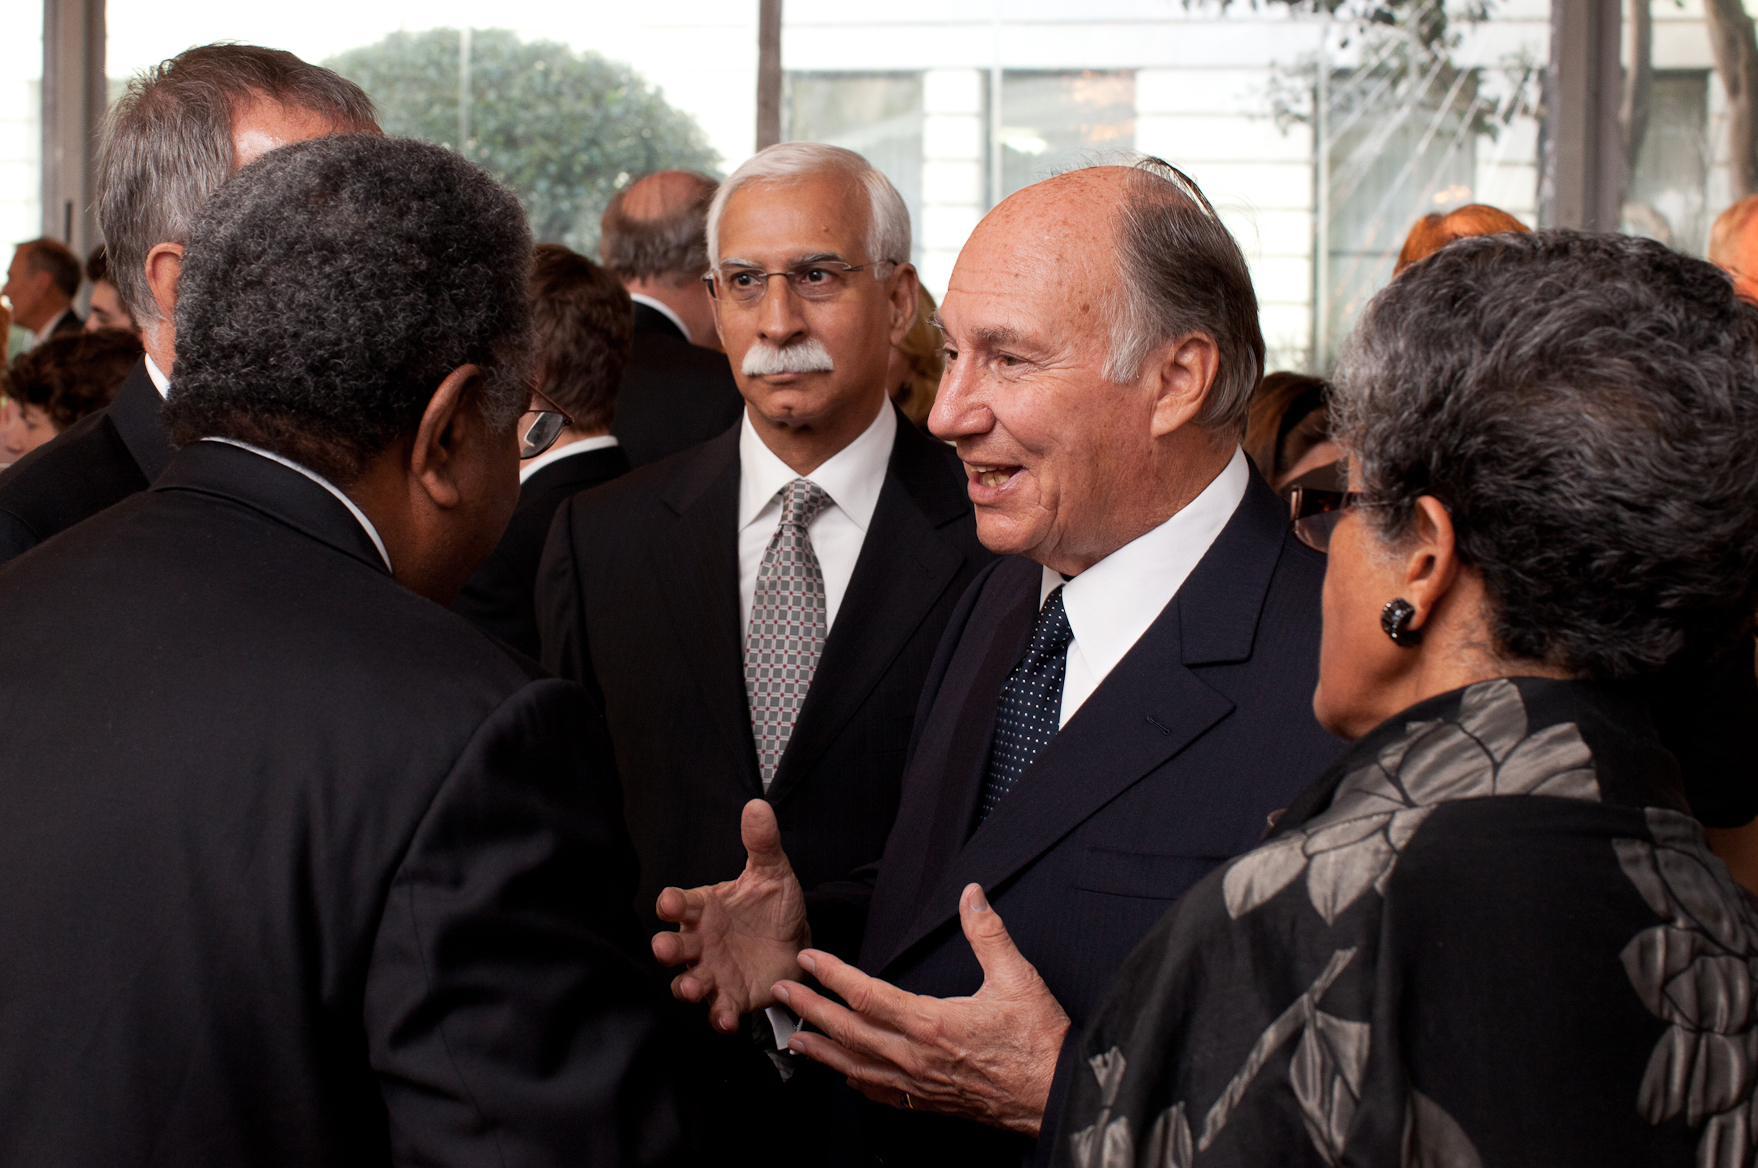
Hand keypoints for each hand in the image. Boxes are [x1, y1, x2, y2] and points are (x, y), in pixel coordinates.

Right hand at [652, 799, 810, 1031]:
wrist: (797, 941)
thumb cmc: (773, 906)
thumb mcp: (772, 872)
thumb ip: (762, 842)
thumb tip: (757, 805)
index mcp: (705, 908)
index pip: (679, 903)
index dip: (672, 903)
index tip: (671, 903)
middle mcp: (701, 941)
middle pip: (674, 946)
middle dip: (667, 949)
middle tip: (666, 949)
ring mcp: (713, 971)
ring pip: (688, 981)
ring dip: (686, 986)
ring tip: (690, 988)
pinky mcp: (730, 997)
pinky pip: (718, 1010)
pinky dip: (719, 1016)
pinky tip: (726, 1018)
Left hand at [772, 883, 1069, 1135]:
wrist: (1057, 1094)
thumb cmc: (1039, 1042)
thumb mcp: (1017, 978)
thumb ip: (988, 933)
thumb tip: (972, 896)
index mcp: (932, 1024)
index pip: (867, 995)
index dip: (833, 975)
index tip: (809, 960)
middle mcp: (917, 1058)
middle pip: (849, 1032)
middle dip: (810, 1009)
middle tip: (780, 994)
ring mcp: (920, 1084)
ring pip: (856, 1067)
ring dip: (821, 1050)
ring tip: (794, 1038)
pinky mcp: (929, 1102)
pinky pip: (880, 1093)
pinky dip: (855, 1080)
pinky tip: (844, 1075)